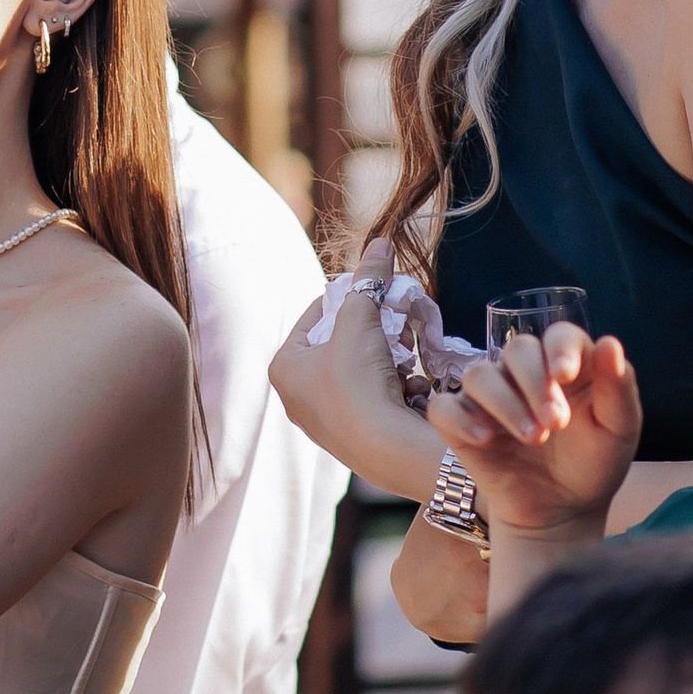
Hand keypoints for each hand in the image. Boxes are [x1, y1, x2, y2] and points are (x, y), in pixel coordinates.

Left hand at [269, 277, 445, 500]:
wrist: (388, 449)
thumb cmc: (358, 382)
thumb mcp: (361, 320)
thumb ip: (369, 280)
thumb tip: (380, 243)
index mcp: (283, 368)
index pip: (314, 315)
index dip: (347, 297)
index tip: (372, 290)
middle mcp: (296, 398)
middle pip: (341, 344)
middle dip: (375, 333)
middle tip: (395, 328)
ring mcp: (325, 422)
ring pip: (363, 370)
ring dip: (389, 361)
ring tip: (403, 361)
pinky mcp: (356, 439)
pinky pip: (376, 398)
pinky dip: (396, 389)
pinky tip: (409, 391)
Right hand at [426, 323, 641, 542]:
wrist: (564, 511)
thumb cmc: (594, 464)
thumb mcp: (618, 430)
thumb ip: (618, 388)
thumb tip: (609, 342)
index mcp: (567, 365)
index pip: (559, 335)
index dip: (560, 349)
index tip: (566, 375)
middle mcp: (525, 373)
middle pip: (517, 349)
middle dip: (535, 383)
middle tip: (556, 424)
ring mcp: (491, 398)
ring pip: (479, 374)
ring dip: (504, 403)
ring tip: (533, 438)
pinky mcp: (462, 424)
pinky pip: (443, 408)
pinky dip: (459, 419)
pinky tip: (484, 440)